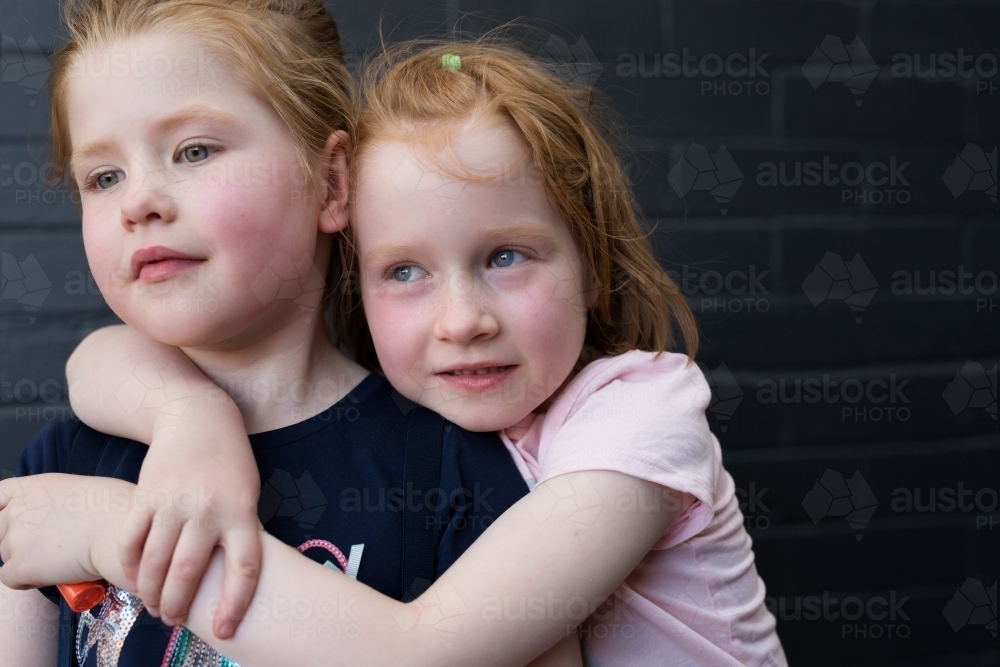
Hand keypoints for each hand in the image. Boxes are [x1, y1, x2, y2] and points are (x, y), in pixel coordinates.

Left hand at [0, 474, 130, 590]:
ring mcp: (16, 538)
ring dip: (26, 559)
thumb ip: (53, 502)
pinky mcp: (21, 566)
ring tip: (58, 560)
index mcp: (31, 487)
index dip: (3, 511)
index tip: (13, 519)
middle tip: (47, 544)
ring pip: (6, 554)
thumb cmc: (116, 509)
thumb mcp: (79, 490)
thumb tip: (53, 516)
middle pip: (1, 529)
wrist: (119, 531)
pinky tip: (51, 574)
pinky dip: (27, 580)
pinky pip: (9, 578)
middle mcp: (17, 510)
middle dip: (19, 538)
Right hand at [118, 402, 262, 638]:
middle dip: (177, 606)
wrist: (198, 419)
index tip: (224, 630)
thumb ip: (237, 534)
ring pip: (155, 562)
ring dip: (150, 592)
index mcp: (242, 512)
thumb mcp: (247, 495)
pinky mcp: (146, 494)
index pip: (245, 568)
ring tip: (153, 605)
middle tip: (172, 620)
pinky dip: (129, 565)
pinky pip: (130, 539)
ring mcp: (174, 501)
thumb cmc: (229, 465)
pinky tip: (134, 576)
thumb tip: (227, 582)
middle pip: (188, 573)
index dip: (235, 603)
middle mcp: (208, 509)